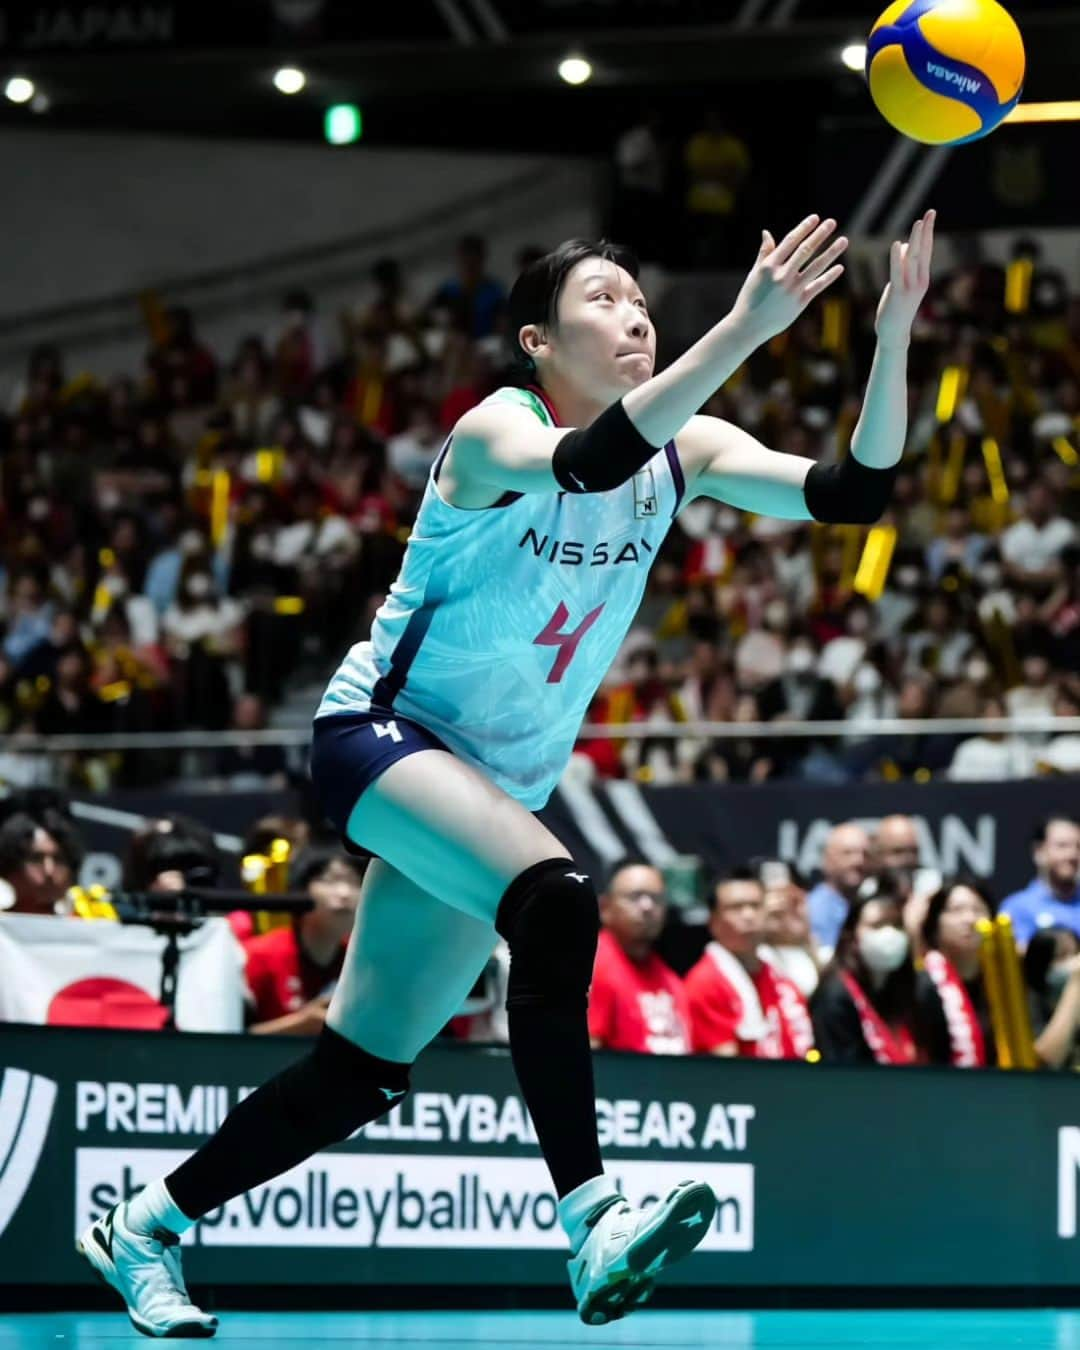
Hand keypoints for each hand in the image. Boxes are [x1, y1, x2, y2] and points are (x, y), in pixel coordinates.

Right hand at [729, 214, 847, 344]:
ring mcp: (792, 290)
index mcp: (769, 266)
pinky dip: (829, 277)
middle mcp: (782, 276)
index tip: (815, 218)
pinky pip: (817, 286)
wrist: (748, 326)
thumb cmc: (750, 298)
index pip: (790, 242)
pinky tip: (840, 267)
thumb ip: (764, 253)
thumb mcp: (754, 274)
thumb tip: (767, 233)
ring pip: (816, 267)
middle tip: (832, 222)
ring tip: (844, 240)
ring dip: (831, 252)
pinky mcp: (799, 303)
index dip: (804, 228)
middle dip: (820, 235)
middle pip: (805, 251)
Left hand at [875, 209, 934, 347]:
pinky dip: (897, 258)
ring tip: (918, 223)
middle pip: (924, 250)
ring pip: (914, 259)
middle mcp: (920, 280)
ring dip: (916, 240)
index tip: (930, 215)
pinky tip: (897, 244)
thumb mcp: (901, 283)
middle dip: (926, 231)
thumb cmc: (896, 308)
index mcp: (922, 277)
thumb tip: (905, 245)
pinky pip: (897, 272)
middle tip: (930, 212)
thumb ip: (904, 265)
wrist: (894, 334)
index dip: (928, 232)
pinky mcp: (898, 293)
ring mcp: (910, 287)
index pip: (927, 250)